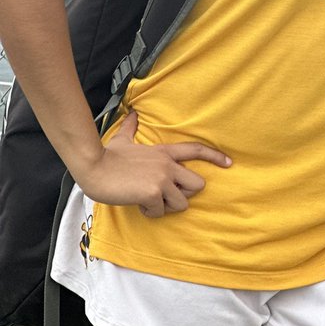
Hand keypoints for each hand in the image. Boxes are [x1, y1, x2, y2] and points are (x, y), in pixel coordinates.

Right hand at [76, 111, 231, 217]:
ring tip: (147, 200)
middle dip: (184, 195)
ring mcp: (163, 178)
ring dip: (165, 207)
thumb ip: (131, 127)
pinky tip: (136, 202)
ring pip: (182, 203)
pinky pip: (160, 212)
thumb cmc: (108, 156)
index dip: (215, 156)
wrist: (94, 167)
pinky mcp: (154, 193)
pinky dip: (149, 212)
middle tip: (164, 196)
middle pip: (198, 185)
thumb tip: (132, 114)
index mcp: (165, 152)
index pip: (196, 150)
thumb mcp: (123, 138)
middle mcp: (169, 164)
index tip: (229, 163)